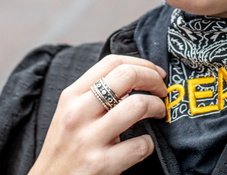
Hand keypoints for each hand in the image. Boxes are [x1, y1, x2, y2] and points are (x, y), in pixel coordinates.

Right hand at [29, 55, 167, 174]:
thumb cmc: (64, 149)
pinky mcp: (99, 165)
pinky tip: (144, 145)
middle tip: (162, 90)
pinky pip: (139, 145)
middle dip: (153, 79)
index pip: (112, 62)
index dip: (141, 63)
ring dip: (157, 107)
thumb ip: (94, 94)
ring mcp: (87, 139)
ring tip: (159, 113)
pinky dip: (149, 144)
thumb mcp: (70, 113)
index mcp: (71, 95)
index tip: (155, 72)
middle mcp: (78, 112)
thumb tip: (133, 77)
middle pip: (127, 76)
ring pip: (138, 105)